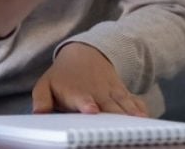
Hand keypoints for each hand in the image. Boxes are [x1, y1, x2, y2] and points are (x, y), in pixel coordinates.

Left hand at [32, 43, 147, 115]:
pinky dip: (140, 109)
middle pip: (108, 107)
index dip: (87, 104)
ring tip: (139, 123)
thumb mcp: (46, 84)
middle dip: (113, 118)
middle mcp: (97, 94)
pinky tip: (146, 118)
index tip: (92, 109)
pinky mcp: (123, 94)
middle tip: (118, 129)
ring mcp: (112, 94)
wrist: (86, 54)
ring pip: (124, 105)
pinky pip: (134, 102)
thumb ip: (41, 99)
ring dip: (131, 115)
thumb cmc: (63, 77)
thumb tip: (38, 113)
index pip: (82, 99)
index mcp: (77, 93)